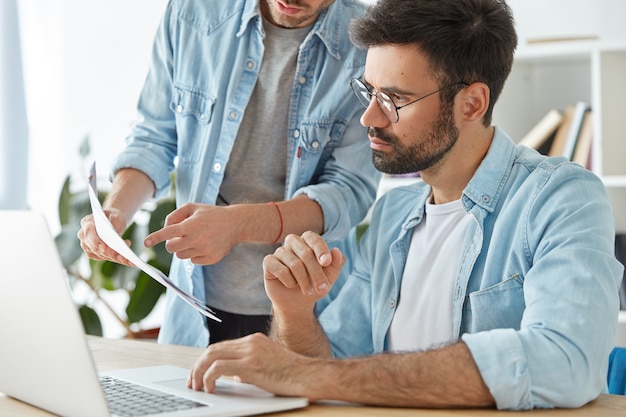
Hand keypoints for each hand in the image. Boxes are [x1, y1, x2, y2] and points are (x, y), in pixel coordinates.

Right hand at [77, 210, 132, 265]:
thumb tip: (113, 228)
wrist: (113, 220)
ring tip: (128, 258)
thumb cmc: (113, 217)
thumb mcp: (116, 214)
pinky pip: (105, 258)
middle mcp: (84, 236)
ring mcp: (87, 245)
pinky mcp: (94, 253)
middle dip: (109, 253)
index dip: (96, 242)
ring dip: (115, 258)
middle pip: (95, 248)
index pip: (89, 233)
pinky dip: (116, 259)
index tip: (105, 247)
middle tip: (123, 256)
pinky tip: (127, 259)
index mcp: (87, 223)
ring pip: (101, 255)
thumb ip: (114, 219)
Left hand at [144, 203, 239, 264]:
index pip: (169, 232)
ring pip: (181, 256)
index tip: (146, 242)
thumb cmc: (211, 214)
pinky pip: (193, 261)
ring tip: (195, 239)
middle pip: (172, 248)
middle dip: (171, 243)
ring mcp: (205, 250)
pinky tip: (204, 245)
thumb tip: (165, 229)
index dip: (156, 237)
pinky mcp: (211, 258)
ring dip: (183, 249)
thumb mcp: (193, 207)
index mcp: (192, 225)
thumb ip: (175, 215)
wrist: (235, 224)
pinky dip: (194, 254)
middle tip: (179, 238)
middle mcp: (197, 238)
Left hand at [187, 333, 308, 396]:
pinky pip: (219, 368)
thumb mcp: (268, 365)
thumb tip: (235, 377)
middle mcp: (250, 342)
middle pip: (212, 349)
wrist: (309, 376)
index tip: (199, 375)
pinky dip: (209, 378)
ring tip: (198, 387)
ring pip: (211, 356)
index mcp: (254, 340)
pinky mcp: (251, 364)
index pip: (221, 347)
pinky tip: (210, 388)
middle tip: (192, 382)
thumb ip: (250, 366)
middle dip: (197, 366)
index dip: (206, 361)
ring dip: (199, 372)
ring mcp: (251, 351)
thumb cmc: (292, 375)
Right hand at [262, 231, 344, 313]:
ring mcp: (280, 251)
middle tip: (323, 289)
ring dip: (304, 281)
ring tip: (307, 290)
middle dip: (316, 274)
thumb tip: (337, 251)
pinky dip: (289, 281)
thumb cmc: (314, 285)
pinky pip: (281, 270)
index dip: (321, 250)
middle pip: (306, 253)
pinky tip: (290, 285)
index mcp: (308, 240)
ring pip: (294, 264)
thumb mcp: (329, 277)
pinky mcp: (268, 262)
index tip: (326, 262)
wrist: (297, 302)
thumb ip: (336, 264)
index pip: (314, 239)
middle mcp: (293, 242)